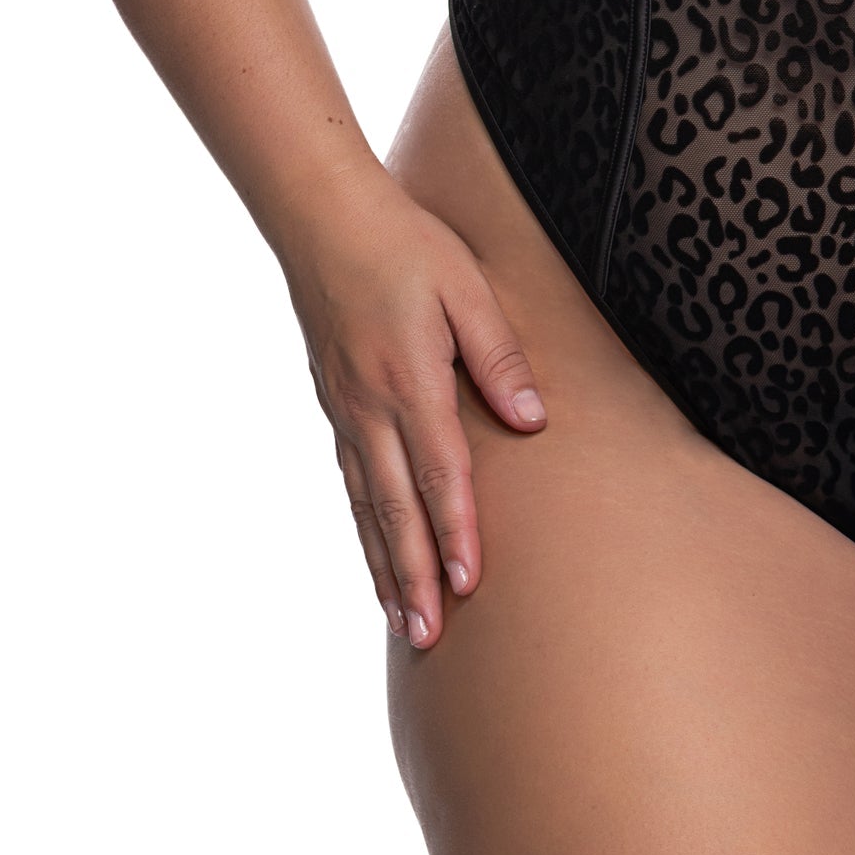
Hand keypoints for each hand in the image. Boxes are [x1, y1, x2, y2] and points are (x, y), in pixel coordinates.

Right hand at [280, 168, 546, 649]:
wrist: (322, 217)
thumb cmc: (405, 245)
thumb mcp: (467, 288)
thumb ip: (499, 357)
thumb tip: (532, 422)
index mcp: (410, 380)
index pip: (440, 473)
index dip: (455, 532)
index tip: (469, 584)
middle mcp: (371, 408)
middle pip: (397, 509)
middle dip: (415, 577)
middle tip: (429, 637)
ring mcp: (346, 411)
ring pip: (368, 506)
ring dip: (386, 566)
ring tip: (404, 622)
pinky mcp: (335, 405)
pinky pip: (351, 482)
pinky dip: (364, 528)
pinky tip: (376, 556)